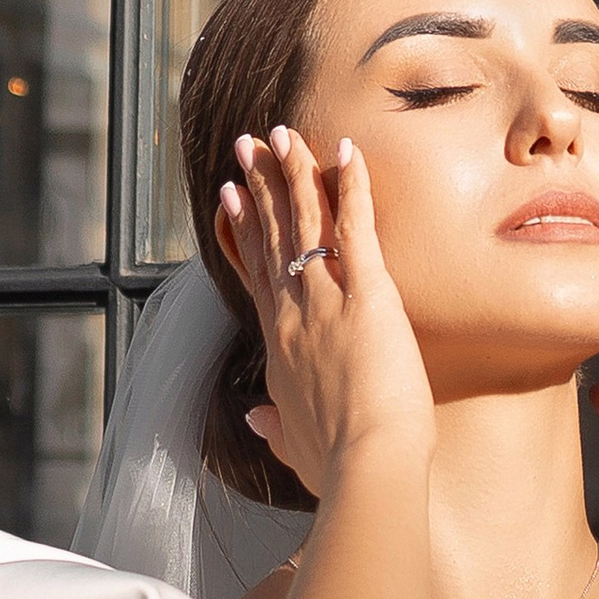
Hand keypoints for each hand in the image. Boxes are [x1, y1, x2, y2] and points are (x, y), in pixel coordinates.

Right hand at [217, 127, 434, 497]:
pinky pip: (356, 226)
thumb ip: (274, 426)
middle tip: (246, 145)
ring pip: (304, 220)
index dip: (243, 230)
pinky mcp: (367, 293)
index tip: (230, 197)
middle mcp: (292, 311)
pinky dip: (352, 185)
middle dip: (258, 184)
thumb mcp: (294, 446)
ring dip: (293, 172)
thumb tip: (256, 419)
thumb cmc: (336, 463)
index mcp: (277, 344)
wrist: (365, 465)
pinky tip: (345, 150)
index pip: (256, 272)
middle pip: (271, 234)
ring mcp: (325, 298)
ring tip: (281, 133)